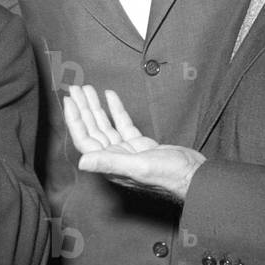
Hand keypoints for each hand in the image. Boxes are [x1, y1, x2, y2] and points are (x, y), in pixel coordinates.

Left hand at [63, 85, 203, 203]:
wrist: (195, 176)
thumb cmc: (170, 175)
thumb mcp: (139, 166)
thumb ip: (110, 162)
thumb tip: (82, 162)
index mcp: (111, 164)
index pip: (85, 139)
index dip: (75, 119)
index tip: (70, 100)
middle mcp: (115, 158)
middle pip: (93, 129)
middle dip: (84, 108)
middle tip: (76, 88)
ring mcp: (127, 151)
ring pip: (106, 125)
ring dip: (97, 107)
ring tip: (89, 89)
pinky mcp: (140, 145)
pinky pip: (123, 125)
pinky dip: (116, 110)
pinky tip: (111, 96)